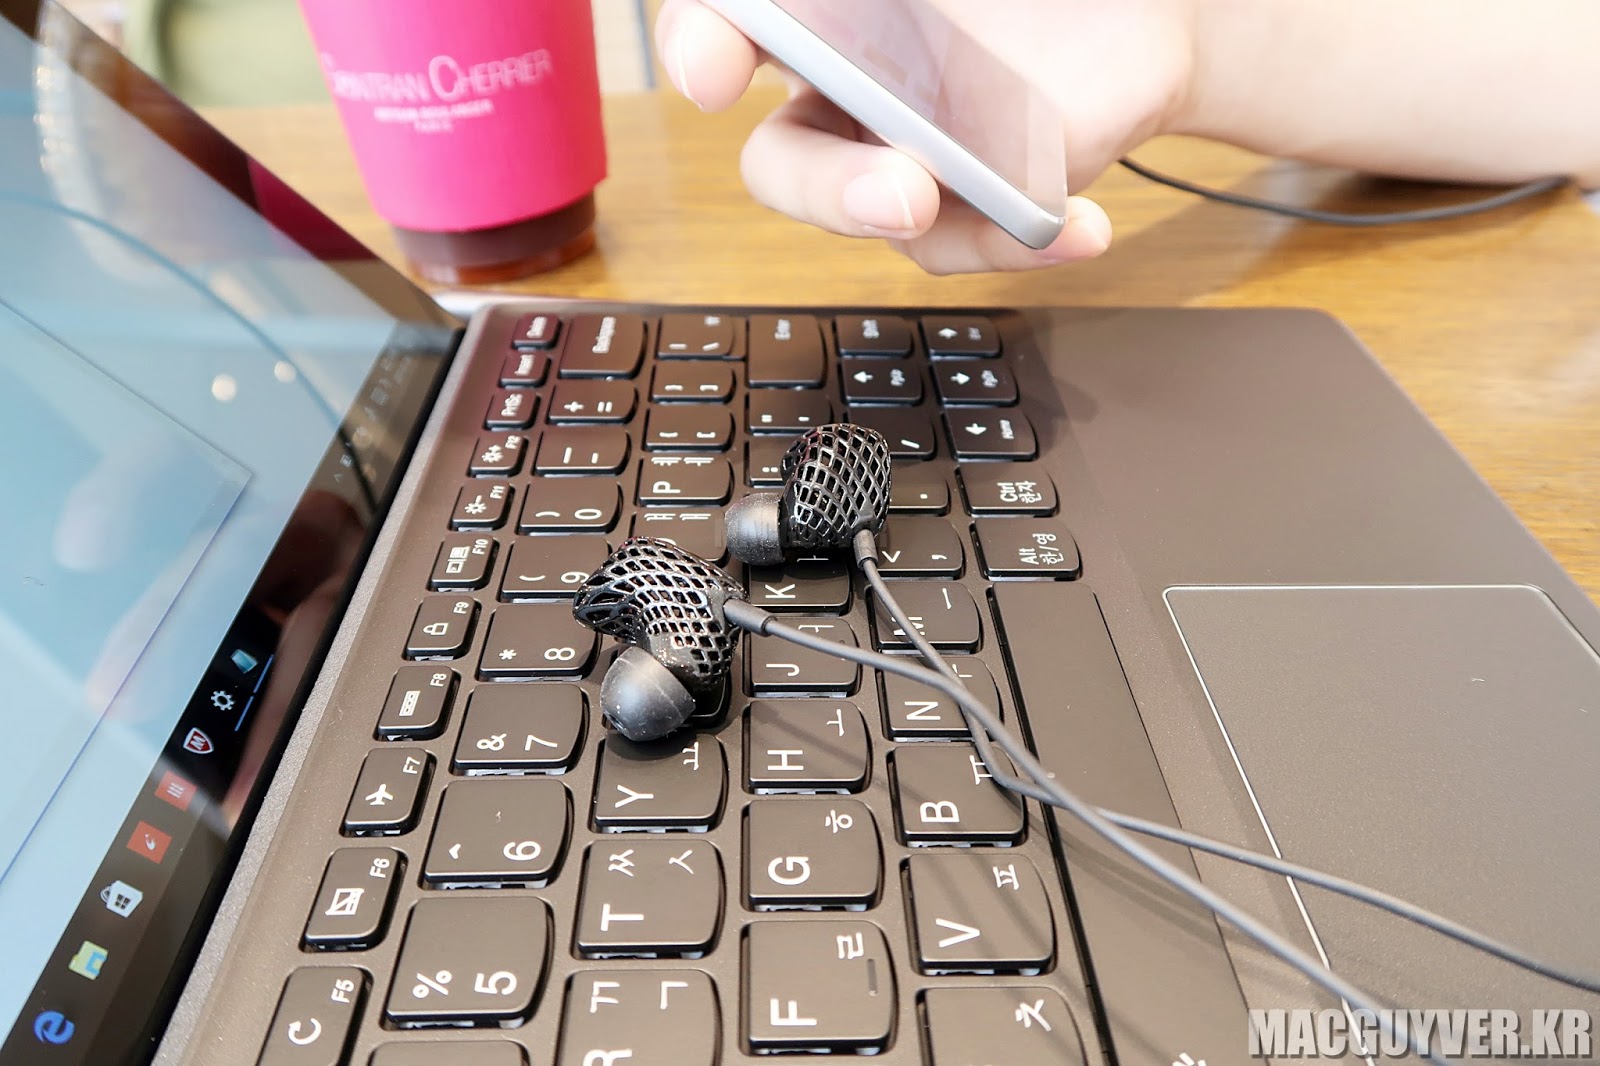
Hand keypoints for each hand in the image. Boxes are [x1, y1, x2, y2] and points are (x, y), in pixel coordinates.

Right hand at [655, 0, 1195, 273]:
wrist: (1139, 25)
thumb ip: (898, 2)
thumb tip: (868, 5)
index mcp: (821, 14)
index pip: (728, 26)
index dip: (699, 46)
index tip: (713, 71)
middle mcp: (842, 90)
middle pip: (782, 163)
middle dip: (825, 189)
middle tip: (901, 193)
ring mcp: (900, 159)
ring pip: (875, 219)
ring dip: (941, 229)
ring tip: (1014, 213)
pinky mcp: (963, 209)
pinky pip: (967, 243)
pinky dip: (1023, 241)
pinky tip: (1083, 226)